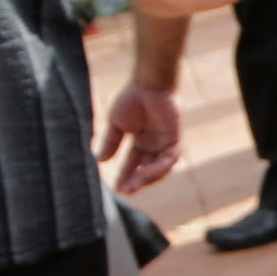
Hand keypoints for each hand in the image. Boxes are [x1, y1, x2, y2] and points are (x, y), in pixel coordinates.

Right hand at [100, 80, 182, 196]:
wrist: (147, 84)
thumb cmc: (131, 99)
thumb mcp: (116, 125)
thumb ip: (110, 143)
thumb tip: (100, 161)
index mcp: (141, 140)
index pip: (133, 163)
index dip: (126, 176)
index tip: (117, 189)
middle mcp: (155, 144)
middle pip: (148, 169)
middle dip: (137, 181)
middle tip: (126, 191)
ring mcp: (166, 141)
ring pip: (161, 167)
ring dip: (148, 177)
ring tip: (134, 184)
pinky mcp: (175, 137)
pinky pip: (171, 157)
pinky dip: (160, 165)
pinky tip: (147, 171)